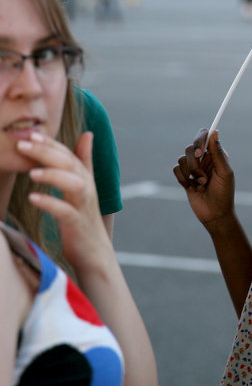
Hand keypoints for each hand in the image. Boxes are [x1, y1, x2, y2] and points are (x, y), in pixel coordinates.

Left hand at [17, 131, 109, 268]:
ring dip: (53, 176)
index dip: (51, 143)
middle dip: (47, 153)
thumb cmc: (84, 217)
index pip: (67, 154)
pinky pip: (66, 212)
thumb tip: (88, 134)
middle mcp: (87, 188)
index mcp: (84, 178)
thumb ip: (84, 160)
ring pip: (73, 184)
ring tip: (31, 173)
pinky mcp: (78, 224)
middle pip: (69, 164)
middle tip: (23, 145)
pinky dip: (51, 203)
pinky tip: (34, 198)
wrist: (95, 252)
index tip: (31, 135)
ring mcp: (83, 206)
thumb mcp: (84, 186)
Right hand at [173, 129, 234, 229]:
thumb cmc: (224, 194)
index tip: (200, 152)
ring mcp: (193, 167)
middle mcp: (204, 158)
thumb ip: (218, 153)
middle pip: (190, 148)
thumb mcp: (224, 173)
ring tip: (201, 185)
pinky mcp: (184, 177)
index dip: (199, 140)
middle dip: (195, 165)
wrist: (215, 214)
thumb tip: (215, 132)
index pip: (205, 135)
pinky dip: (183, 179)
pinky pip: (176, 169)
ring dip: (191, 174)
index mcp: (216, 154)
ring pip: (182, 158)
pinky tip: (192, 188)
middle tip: (204, 178)